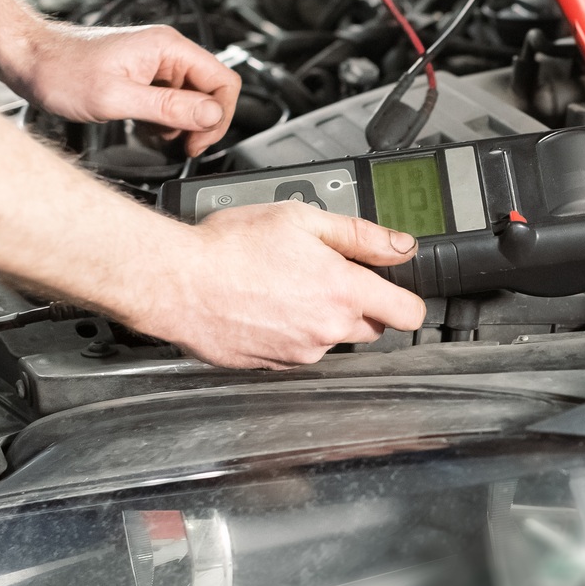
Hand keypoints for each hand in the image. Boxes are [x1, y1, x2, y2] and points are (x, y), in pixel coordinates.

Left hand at [0, 20, 240, 155]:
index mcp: (168, 48)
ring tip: (156, 134)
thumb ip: (170, 108)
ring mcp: (155, 62)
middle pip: (211, 91)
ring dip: (181, 123)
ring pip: (192, 98)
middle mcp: (166, 51)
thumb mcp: (117, 98)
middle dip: (200, 123)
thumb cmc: (60, 70)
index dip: (219, 117)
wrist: (26, 58)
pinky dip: (165, 118)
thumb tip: (212, 115)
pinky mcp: (143, 73)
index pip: (224, 82)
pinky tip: (145, 126)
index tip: (197, 140)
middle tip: (181, 145)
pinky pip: (171, 98)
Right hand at [130, 202, 428, 368]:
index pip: (409, 314)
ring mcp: (300, 353)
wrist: (175, 281)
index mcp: (344, 293)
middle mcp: (327, 331)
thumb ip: (360, 235)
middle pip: (371, 327)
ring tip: (283, 286)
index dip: (405, 298)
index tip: (394, 288)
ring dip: (320, 318)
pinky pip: (297, 351)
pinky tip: (265, 306)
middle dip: (357, 304)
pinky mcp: (272, 366)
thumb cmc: (229, 247)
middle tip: (323, 274)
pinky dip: (289, 333)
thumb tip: (401, 246)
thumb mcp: (302, 219)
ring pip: (331, 338)